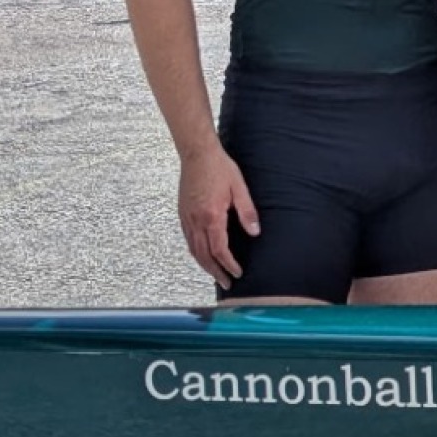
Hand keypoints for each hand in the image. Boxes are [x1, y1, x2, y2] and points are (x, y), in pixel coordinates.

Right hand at [177, 147, 259, 289]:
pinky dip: (196, 252)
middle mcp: (195, 220)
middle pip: (203, 255)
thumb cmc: (219, 168)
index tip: (237, 273)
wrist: (196, 153)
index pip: (219, 249)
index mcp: (211, 216)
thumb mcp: (239, 187)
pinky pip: (188, 239)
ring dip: (204, 265)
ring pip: (193, 249)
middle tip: (227, 283)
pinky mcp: (182, 214)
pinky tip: (203, 255)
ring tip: (216, 274)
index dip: (228, 264)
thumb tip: (254, 232)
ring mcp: (186, 218)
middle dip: (215, 272)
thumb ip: (247, 211)